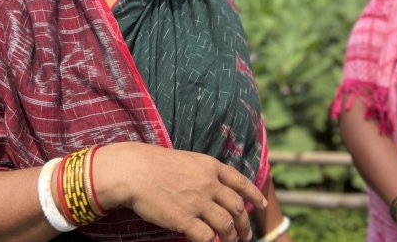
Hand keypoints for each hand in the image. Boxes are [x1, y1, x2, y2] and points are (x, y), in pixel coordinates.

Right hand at [93, 142, 266, 241]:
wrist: (134, 171)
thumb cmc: (156, 165)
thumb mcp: (188, 161)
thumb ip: (205, 173)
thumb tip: (218, 188)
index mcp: (211, 166)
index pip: (240, 182)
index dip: (254, 194)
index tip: (262, 205)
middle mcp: (209, 183)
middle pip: (237, 206)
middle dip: (244, 223)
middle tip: (246, 233)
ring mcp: (198, 202)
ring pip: (226, 224)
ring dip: (232, 237)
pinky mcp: (184, 219)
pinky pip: (206, 237)